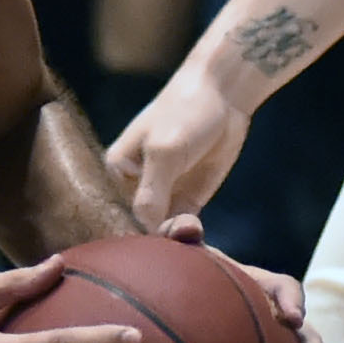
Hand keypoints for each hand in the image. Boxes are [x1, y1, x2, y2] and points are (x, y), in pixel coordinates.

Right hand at [108, 72, 252, 229]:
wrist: (224, 93)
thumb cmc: (185, 112)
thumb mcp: (165, 151)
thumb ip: (152, 193)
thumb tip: (145, 229)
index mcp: (119, 171)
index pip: (121, 212)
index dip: (136, 233)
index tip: (152, 249)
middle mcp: (136, 186)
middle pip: (142, 226)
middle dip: (159, 240)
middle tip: (181, 241)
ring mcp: (164, 193)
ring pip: (165, 230)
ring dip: (179, 241)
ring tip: (194, 233)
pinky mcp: (188, 198)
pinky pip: (184, 226)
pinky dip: (191, 237)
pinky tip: (201, 244)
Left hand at [154, 213, 332, 342]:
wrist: (163, 297)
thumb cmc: (173, 271)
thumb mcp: (173, 251)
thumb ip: (178, 234)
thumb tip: (189, 228)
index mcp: (257, 285)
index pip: (285, 288)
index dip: (294, 301)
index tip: (291, 318)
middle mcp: (269, 317)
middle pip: (305, 335)